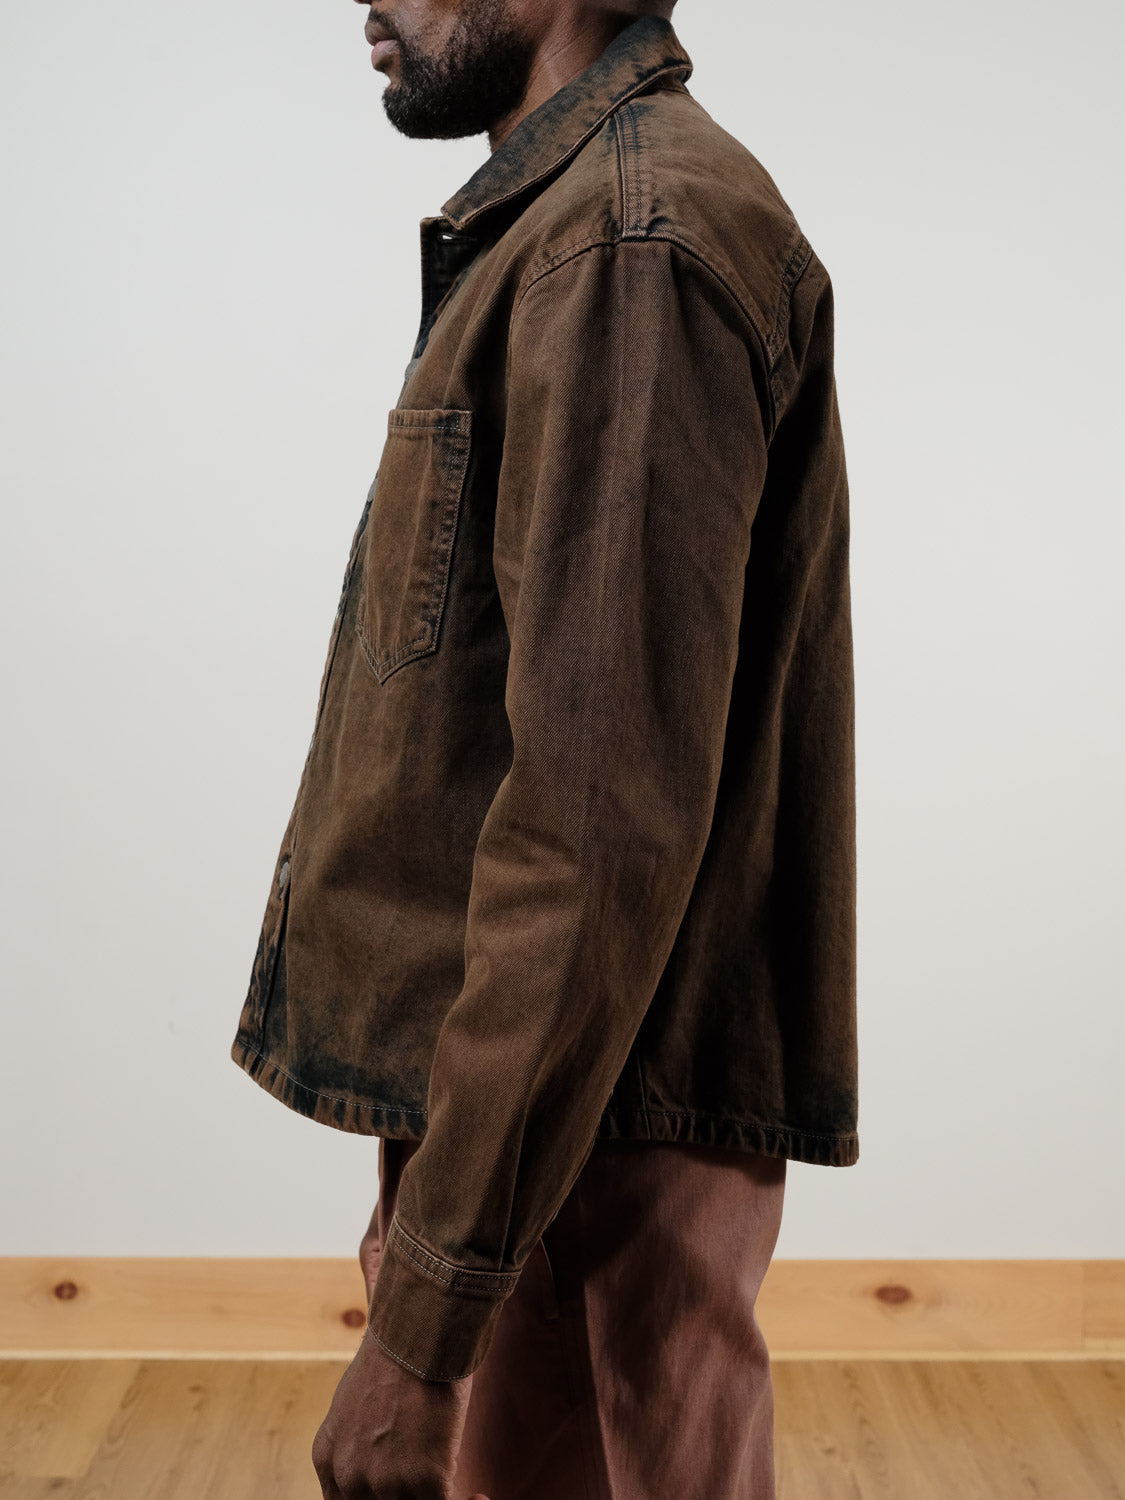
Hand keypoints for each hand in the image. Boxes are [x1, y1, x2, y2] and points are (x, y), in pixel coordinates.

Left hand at [310, 1202, 490, 1498]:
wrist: (423, 1322)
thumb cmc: (404, 1348)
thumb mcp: (361, 1395)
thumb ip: (361, 1432)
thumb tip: (382, 1442)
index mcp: (327, 1455)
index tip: (413, 1493)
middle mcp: (347, 1476)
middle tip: (446, 1490)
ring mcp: (381, 1484)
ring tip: (474, 1493)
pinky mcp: (422, 1483)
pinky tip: (486, 1495)